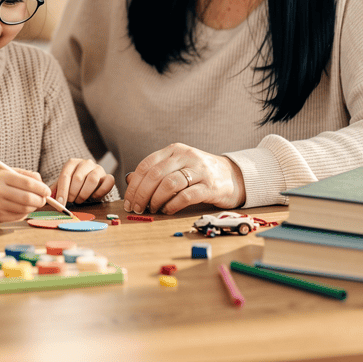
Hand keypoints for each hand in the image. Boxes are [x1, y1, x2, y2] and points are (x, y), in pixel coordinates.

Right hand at [0, 168, 49, 222]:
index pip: (28, 183)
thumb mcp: (5, 172)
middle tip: (43, 198)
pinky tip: (22, 208)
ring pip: (25, 209)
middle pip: (28, 199)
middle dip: (40, 200)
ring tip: (33, 202)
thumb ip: (25, 175)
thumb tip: (42, 184)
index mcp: (1, 177)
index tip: (47, 190)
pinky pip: (18, 216)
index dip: (41, 188)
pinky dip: (25, 212)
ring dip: (34, 207)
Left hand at [51, 158, 114, 204]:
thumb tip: (47, 197)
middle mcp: (86, 163)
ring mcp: (98, 168)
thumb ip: (56, 189)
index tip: (60, 203)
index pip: (65, 175)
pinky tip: (93, 197)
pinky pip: (107, 183)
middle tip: (71, 201)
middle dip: (73, 193)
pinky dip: (100, 192)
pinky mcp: (108, 176)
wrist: (91, 183)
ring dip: (84, 193)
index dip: (62, 191)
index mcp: (72, 163)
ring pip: (92, 180)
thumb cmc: (74, 185)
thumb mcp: (64, 184)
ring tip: (80, 200)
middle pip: (78, 178)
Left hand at [123, 143, 245, 214]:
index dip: (134, 184)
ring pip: (169, 184)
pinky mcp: (211, 186)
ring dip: (156, 200)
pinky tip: (167, 211)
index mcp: (174, 150)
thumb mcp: (177, 167)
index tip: (128, 200)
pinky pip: (186, 196)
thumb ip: (156, 173)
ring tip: (152, 209)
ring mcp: (200, 170)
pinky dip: (172, 205)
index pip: (146, 165)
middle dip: (141, 194)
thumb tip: (129, 182)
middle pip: (155, 175)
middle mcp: (186, 156)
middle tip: (137, 208)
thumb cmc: (200, 174)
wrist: (234, 176)